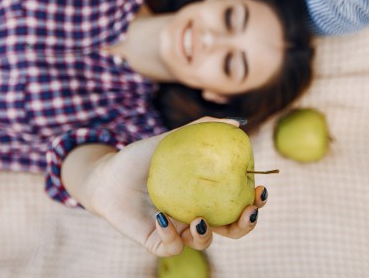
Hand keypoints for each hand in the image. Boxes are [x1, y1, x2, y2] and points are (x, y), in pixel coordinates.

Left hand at [84, 118, 267, 256]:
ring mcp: (178, 230)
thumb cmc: (139, 158)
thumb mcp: (170, 139)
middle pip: (231, 229)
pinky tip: (162, 217)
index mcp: (205, 195)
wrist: (106, 175)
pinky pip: (172, 246)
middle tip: (249, 211)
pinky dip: (171, 235)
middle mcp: (196, 215)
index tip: (262, 188)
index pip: (238, 202)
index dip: (256, 201)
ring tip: (198, 218)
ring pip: (204, 242)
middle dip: (246, 224)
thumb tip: (237, 122)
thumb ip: (200, 129)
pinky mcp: (157, 241)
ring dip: (207, 234)